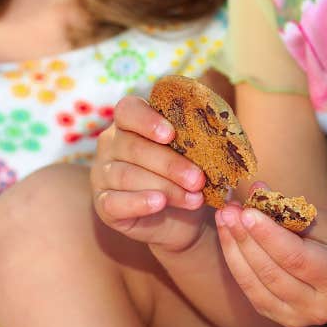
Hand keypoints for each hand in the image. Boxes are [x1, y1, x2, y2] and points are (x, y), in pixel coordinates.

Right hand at [90, 93, 211, 251]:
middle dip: (169, 163)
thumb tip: (224, 129)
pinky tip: (159, 203)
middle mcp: (111, 143)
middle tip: (199, 178)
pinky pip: (115, 202)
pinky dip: (139, 202)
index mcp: (130, 122)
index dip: (147, 120)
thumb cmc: (186, 174)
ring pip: (127, 175)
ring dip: (164, 186)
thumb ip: (201, 137)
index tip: (171, 134)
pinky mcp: (103, 205)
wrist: (181, 217)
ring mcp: (102, 174)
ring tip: (193, 197)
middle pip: (133, 147)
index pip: (128, 110)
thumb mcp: (194, 153)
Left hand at [215, 201, 326, 326]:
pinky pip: (252, 292)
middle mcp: (320, 307)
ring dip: (235, 250)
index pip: (296, 258)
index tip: (247, 211)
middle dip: (245, 239)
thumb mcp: (325, 220)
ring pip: (257, 285)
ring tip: (224, 219)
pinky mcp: (281, 319)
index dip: (269, 235)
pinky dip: (237, 263)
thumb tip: (256, 189)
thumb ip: (290, 209)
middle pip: (272, 273)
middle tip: (228, 211)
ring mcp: (299, 318)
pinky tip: (229, 239)